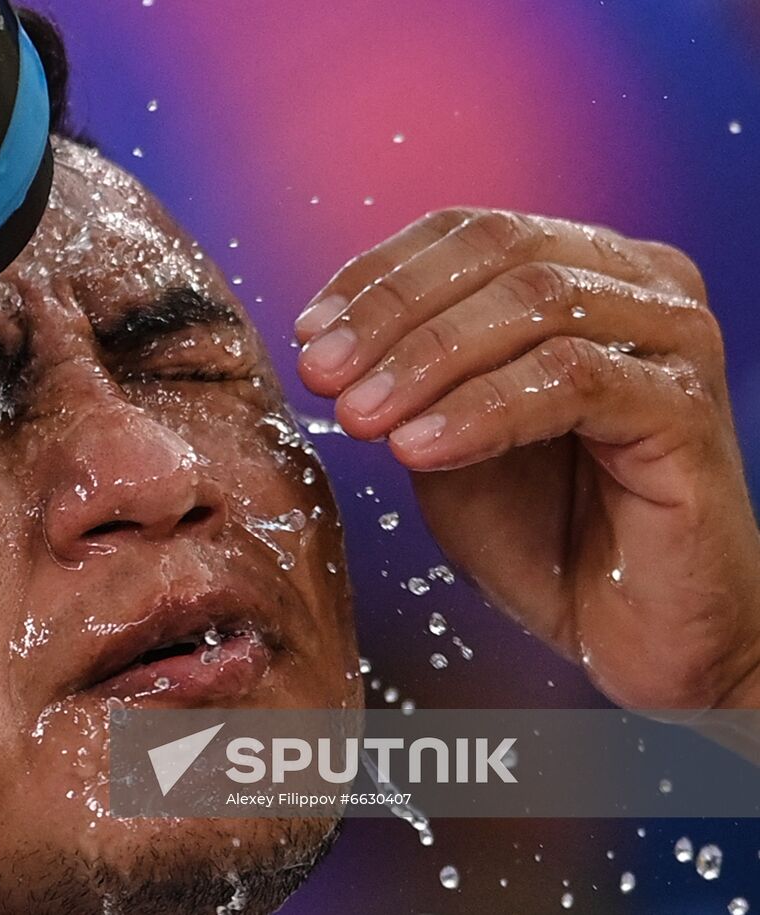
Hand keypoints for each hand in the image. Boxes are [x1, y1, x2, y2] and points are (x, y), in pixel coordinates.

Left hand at [295, 208, 759, 710]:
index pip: (467, 232)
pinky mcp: (688, 408)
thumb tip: (326, 340)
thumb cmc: (544, 530)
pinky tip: (420, 448)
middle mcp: (638, 284)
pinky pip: (573, 381)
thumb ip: (406, 377)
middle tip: (323, 373)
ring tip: (362, 417)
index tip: (310, 331)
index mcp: (582, 268)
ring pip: (534, 304)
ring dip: (427, 360)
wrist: (631, 631)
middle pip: (498, 250)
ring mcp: (673, 339)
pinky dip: (482, 410)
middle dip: (391, 312)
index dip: (378, 275)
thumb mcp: (446, 436)